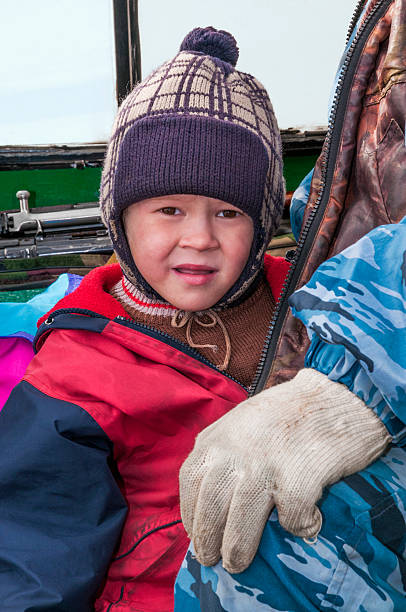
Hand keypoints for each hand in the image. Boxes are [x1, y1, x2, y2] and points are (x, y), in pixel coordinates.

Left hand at [179, 369, 390, 572]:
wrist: (335, 395)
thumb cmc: (288, 411)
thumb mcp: (240, 421)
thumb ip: (223, 452)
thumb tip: (211, 499)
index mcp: (216, 438)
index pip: (190, 482)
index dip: (190, 512)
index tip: (196, 532)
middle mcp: (233, 453)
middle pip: (209, 509)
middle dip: (207, 540)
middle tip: (212, 559)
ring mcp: (263, 467)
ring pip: (239, 525)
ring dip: (236, 550)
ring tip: (237, 563)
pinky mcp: (297, 480)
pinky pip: (290, 520)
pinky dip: (298, 528)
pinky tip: (306, 524)